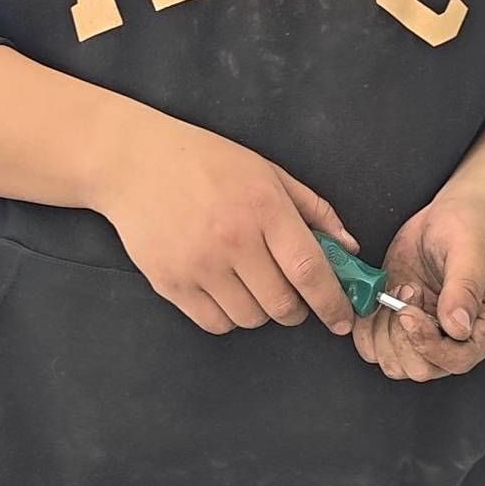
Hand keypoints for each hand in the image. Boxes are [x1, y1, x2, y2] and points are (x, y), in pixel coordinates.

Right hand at [96, 105, 360, 338]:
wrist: (135, 162)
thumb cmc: (206, 161)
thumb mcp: (267, 171)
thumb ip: (313, 210)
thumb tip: (348, 248)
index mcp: (264, 207)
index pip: (310, 271)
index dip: (333, 303)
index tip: (342, 319)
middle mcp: (234, 240)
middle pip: (282, 305)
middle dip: (296, 309)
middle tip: (293, 295)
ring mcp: (199, 265)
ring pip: (250, 319)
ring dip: (260, 310)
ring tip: (250, 281)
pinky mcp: (171, 284)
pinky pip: (215, 323)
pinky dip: (228, 316)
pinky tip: (224, 288)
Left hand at [351, 191, 484, 381]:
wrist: (458, 211)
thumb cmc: (476, 228)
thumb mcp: (474, 251)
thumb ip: (465, 289)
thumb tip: (456, 327)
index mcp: (483, 326)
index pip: (457, 360)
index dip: (429, 346)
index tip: (410, 315)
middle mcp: (453, 336)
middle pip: (421, 368)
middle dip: (403, 335)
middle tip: (408, 291)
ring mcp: (424, 327)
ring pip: (394, 360)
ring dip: (385, 328)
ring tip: (399, 288)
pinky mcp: (398, 316)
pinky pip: (373, 341)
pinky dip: (367, 324)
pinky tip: (380, 294)